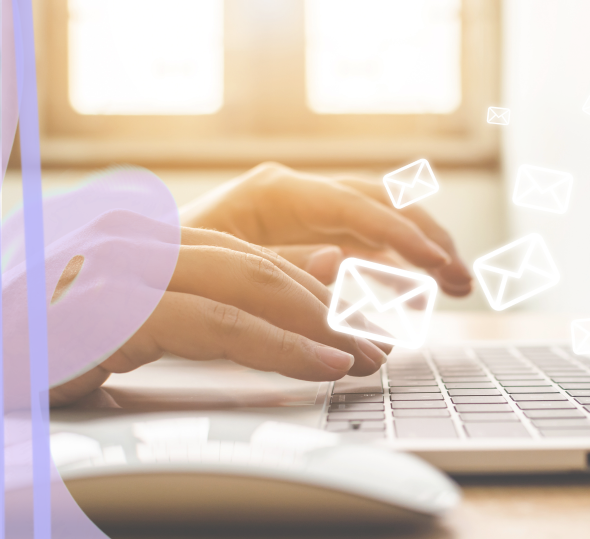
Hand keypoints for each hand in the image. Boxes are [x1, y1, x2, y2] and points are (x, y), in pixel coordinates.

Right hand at [50, 228, 387, 405]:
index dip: (303, 285)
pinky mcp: (110, 306)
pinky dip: (274, 343)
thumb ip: (188, 312)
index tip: (351, 323)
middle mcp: (126, 238)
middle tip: (375, 342)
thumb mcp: (120, 333)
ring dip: (313, 322)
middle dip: (323, 303)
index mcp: (130, 239)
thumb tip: (279, 306)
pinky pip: (213, 322)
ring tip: (359, 356)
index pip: (235, 251)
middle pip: (250, 259)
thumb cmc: (31, 360)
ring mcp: (117, 265)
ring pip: (243, 282)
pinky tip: (314, 362)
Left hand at [180, 162, 471, 295]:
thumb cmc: (165, 266)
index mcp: (273, 192)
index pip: (357, 206)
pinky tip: (410, 293)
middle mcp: (291, 196)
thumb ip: (281, 267)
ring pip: (375, 225)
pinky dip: (388, 267)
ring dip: (416, 252)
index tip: (440, 267)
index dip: (404, 236)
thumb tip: (343, 261)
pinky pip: (357, 247)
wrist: (128, 270)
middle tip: (461, 280)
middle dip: (424, 239)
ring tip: (452, 286)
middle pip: (378, 205)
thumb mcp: (216, 270)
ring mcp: (296, 217)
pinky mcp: (297, 241)